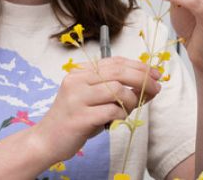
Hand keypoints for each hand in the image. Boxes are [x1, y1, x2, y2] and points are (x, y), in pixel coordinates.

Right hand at [34, 57, 161, 161]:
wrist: (47, 140)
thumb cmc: (75, 119)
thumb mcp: (93, 99)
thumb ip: (116, 90)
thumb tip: (149, 85)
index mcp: (80, 73)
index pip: (115, 61)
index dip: (139, 66)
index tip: (155, 73)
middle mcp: (77, 81)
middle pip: (119, 72)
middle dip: (143, 79)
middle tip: (156, 88)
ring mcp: (77, 99)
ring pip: (118, 90)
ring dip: (131, 100)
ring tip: (128, 109)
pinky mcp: (80, 118)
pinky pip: (112, 111)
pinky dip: (121, 115)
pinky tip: (117, 119)